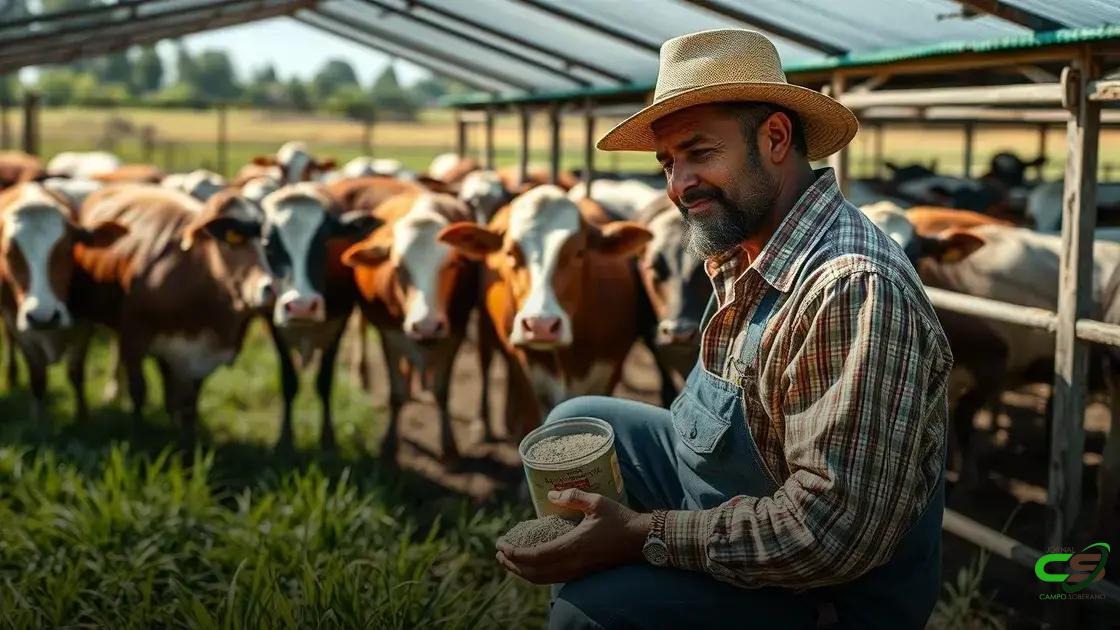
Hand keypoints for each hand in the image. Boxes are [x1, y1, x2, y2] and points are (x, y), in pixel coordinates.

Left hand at [496, 489, 652, 583]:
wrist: (642, 541)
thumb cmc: (620, 520)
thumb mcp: (597, 502)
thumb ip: (572, 496)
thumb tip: (550, 495)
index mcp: (572, 546)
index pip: (535, 556)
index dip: (514, 553)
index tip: (501, 544)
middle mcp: (572, 563)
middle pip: (534, 573)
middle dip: (512, 565)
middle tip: (499, 553)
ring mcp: (578, 571)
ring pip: (542, 579)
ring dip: (523, 572)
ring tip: (510, 561)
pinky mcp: (582, 573)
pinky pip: (553, 578)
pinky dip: (537, 574)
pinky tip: (533, 564)